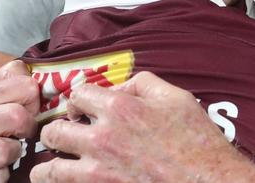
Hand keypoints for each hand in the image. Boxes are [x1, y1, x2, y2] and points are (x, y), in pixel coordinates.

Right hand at [0, 60, 39, 182]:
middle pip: (16, 116)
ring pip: (4, 151)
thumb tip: (33, 70)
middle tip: (21, 132)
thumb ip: (9, 79)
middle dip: (28, 127)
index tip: (30, 108)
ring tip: (6, 151)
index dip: (35, 99)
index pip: (24, 86)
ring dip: (13, 154)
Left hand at [31, 72, 254, 182]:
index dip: (79, 99)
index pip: (77, 94)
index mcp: (120, 107)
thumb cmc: (196, 141)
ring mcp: (98, 171)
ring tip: (52, 165)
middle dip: (57, 131)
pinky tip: (67, 181)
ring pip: (49, 169)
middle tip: (65, 135)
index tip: (81, 107)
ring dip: (47, 166)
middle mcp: (102, 137)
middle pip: (54, 130)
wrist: (207, 182)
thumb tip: (120, 86)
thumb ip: (142, 83)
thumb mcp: (175, 97)